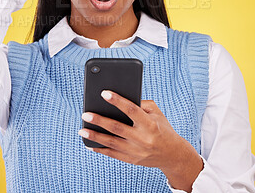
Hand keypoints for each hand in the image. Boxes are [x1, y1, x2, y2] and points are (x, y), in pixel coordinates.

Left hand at [78, 89, 203, 190]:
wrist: (173, 155)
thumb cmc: (162, 128)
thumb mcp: (157, 113)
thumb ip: (140, 104)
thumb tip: (119, 100)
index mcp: (150, 124)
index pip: (131, 110)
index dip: (117, 101)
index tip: (104, 93)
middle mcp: (143, 139)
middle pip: (117, 128)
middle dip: (100, 121)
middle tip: (85, 114)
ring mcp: (136, 151)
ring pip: (112, 143)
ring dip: (95, 136)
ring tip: (82, 130)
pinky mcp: (132, 160)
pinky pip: (113, 154)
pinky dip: (100, 149)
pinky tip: (90, 143)